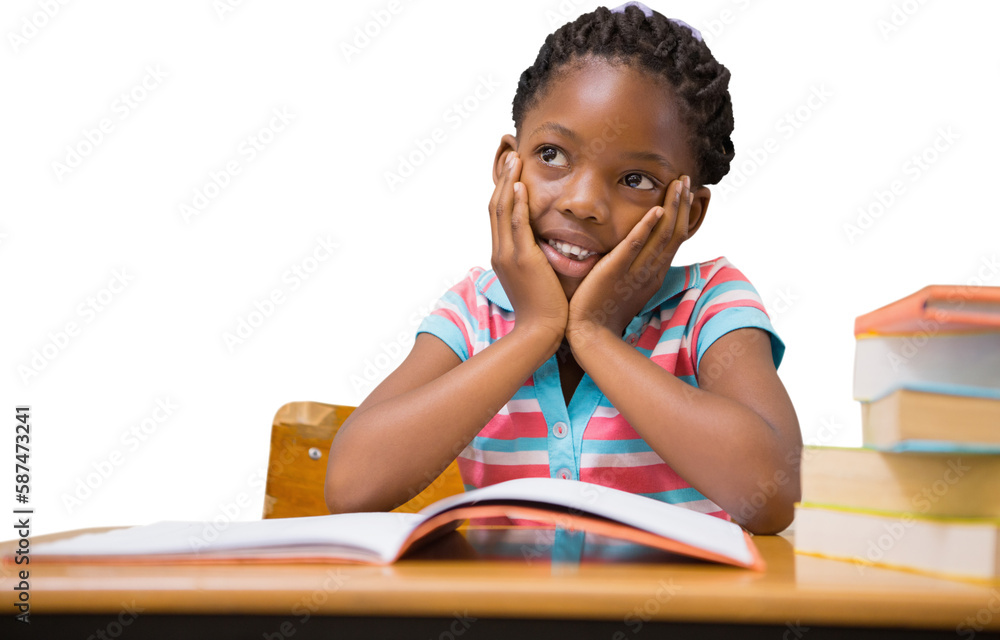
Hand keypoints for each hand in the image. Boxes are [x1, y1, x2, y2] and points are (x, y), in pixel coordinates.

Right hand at [489, 152, 567, 343]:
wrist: (541, 331)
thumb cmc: (545, 309)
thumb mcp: (535, 278)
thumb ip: (537, 258)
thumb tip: (547, 245)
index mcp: (502, 255)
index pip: (498, 214)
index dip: (503, 189)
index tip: (511, 170)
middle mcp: (500, 252)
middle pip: (495, 206)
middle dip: (503, 178)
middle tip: (511, 153)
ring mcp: (508, 255)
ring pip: (502, 210)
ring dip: (508, 181)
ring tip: (514, 159)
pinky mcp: (521, 260)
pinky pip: (516, 225)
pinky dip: (516, 203)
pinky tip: (520, 185)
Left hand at [566, 175, 693, 347]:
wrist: (589, 335)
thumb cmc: (603, 312)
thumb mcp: (627, 286)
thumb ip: (634, 267)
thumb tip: (637, 250)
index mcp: (654, 275)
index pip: (675, 239)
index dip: (683, 215)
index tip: (686, 193)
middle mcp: (651, 272)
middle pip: (674, 233)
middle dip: (682, 204)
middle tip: (687, 179)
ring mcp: (635, 272)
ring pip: (662, 236)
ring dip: (672, 208)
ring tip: (678, 184)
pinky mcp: (615, 272)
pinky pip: (634, 247)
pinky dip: (646, 227)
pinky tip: (655, 210)